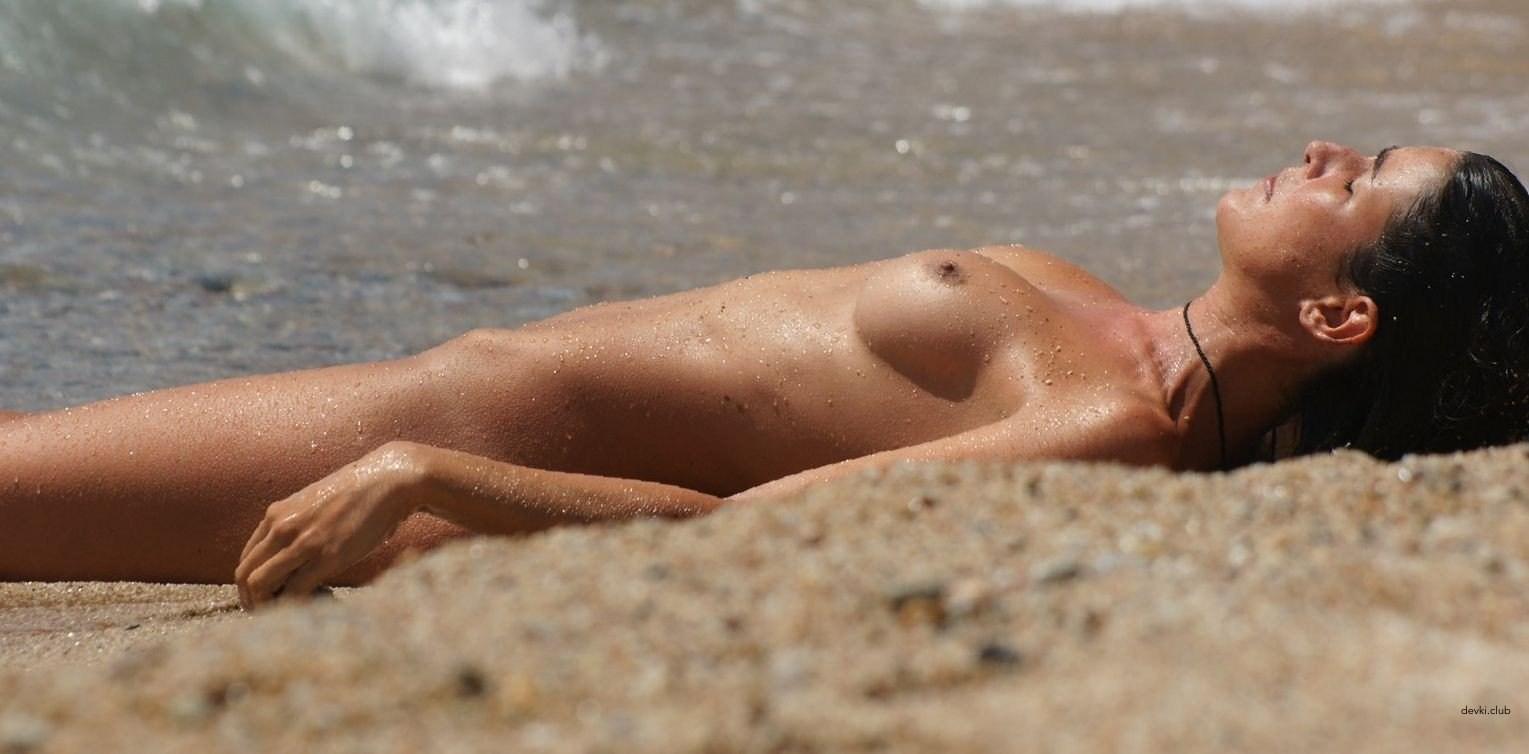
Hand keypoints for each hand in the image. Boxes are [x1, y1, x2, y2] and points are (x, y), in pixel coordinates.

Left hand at [236, 442, 428, 608]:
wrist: (388, 481)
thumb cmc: (358, 495)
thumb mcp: (314, 506)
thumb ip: (297, 527)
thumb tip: (294, 556)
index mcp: (276, 515)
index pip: (246, 559)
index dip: (252, 585)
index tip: (270, 597)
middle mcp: (281, 527)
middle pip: (244, 575)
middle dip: (253, 601)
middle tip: (274, 614)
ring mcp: (303, 541)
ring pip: (260, 585)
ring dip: (269, 606)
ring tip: (292, 613)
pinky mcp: (327, 556)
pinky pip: (295, 592)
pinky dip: (298, 606)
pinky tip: (318, 602)